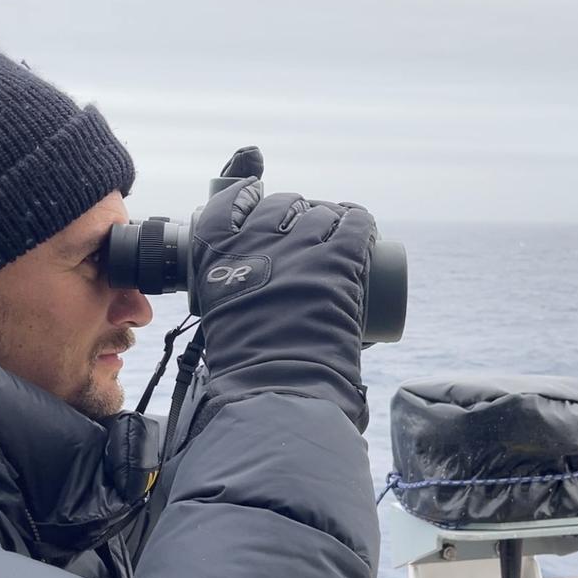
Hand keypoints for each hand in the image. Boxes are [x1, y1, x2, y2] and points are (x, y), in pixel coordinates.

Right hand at [189, 148, 374, 431]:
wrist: (277, 381)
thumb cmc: (244, 360)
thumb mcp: (218, 316)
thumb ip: (228, 299)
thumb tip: (251, 296)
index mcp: (217, 251)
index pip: (228, 203)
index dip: (244, 196)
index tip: (254, 197)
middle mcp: (257, 237)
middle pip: (279, 204)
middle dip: (291, 209)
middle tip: (300, 228)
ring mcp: (300, 244)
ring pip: (319, 212)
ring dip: (327, 215)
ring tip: (334, 230)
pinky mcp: (339, 256)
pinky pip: (356, 222)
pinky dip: (359, 219)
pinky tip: (360, 223)